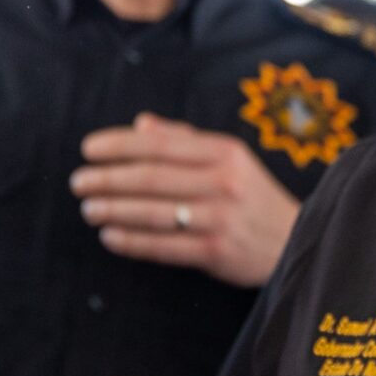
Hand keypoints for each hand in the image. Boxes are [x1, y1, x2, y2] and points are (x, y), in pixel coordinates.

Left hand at [70, 112, 301, 287]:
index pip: (161, 144)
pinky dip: (133, 242)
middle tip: (79, 183)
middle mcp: (224, 182)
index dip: (119, 145)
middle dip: (108, 179)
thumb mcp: (230, 159)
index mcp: (224, 152)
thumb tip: (141, 124)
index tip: (88, 149)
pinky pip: (165, 246)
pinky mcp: (218, 251)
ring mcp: (221, 218)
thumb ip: (185, 139)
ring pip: (155, 212)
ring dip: (114, 210)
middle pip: (153, 177)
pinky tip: (110, 237)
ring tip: (89, 209)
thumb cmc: (253, 196)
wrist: (297, 240)